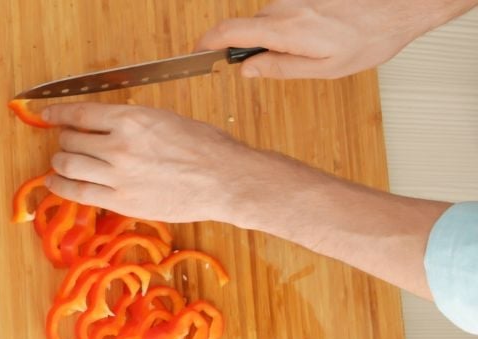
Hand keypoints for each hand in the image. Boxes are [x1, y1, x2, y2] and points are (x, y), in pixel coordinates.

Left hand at [38, 102, 317, 225]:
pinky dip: (60, 185)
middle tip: (65, 141)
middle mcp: (119, 145)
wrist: (226, 179)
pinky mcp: (121, 201)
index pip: (80, 113)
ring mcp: (117, 175)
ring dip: (58, 162)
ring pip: (68, 165)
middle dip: (64, 139)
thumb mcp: (166, 118)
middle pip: (71, 140)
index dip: (58, 114)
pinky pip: (77, 193)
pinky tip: (55, 182)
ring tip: (59, 161)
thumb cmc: (206, 147)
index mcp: (131, 119)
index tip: (47, 115)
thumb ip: (132, 121)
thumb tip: (106, 123)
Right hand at [197, 0, 477, 78]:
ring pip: (268, 19)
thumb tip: (247, 69)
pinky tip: (322, 33)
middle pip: (248, 26)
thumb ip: (280, 68)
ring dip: (277, 36)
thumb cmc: (370, 38)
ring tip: (313, 47)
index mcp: (287, 30)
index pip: (229, 31)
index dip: (208, 43)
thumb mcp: (325, 69)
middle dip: (251, 46)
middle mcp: (286, 8)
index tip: (199, 53)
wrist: (399, 7)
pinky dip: (293, 26)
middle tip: (274, 63)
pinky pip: (286, 12)